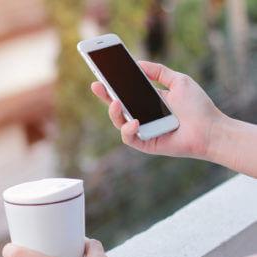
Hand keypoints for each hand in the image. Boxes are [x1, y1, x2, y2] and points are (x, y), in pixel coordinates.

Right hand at [91, 61, 226, 158]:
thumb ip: (158, 71)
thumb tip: (138, 63)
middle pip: (117, 106)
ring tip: (115, 102)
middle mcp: (142, 115)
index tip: (102, 71)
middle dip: (104, 95)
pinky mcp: (145, 143)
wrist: (211, 129)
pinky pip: (129, 137)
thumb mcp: (178, 81)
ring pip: (119, 122)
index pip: (125, 91)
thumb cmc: (198, 107)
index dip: (112, 83)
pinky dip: (128, 129)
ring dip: (114, 112)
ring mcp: (142, 130)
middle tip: (96, 84)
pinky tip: (135, 121)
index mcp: (147, 101)